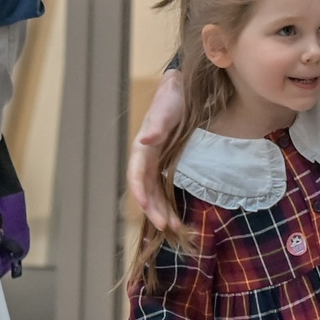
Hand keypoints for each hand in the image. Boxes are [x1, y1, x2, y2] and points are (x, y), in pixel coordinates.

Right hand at [129, 69, 188, 229]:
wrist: (183, 90)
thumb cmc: (172, 98)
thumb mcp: (166, 109)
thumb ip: (157, 125)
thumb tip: (145, 140)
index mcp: (141, 148)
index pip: (136, 175)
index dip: (140, 193)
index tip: (148, 209)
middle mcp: (146, 158)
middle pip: (145, 189)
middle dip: (154, 209)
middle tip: (167, 226)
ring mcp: (156, 163)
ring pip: (154, 193)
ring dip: (162, 211)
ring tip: (176, 228)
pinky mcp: (167, 164)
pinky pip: (164, 189)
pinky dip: (169, 204)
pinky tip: (179, 217)